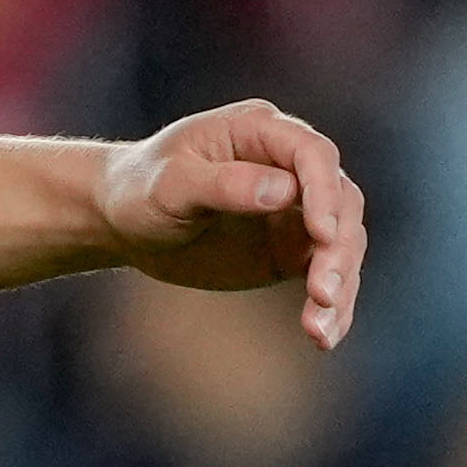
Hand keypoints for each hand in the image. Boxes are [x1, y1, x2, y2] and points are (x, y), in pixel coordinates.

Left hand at [98, 96, 368, 346]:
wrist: (122, 221)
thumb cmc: (139, 189)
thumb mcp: (169, 185)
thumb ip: (223, 184)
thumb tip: (284, 190)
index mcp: (260, 130)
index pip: (313, 154)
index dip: (325, 192)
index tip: (321, 234)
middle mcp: (290, 167)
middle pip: (341, 202)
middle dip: (338, 249)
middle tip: (321, 293)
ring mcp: (297, 209)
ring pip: (343, 243)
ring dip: (340, 284)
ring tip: (320, 328)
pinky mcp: (293, 248)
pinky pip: (326, 274)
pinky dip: (331, 306)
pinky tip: (323, 336)